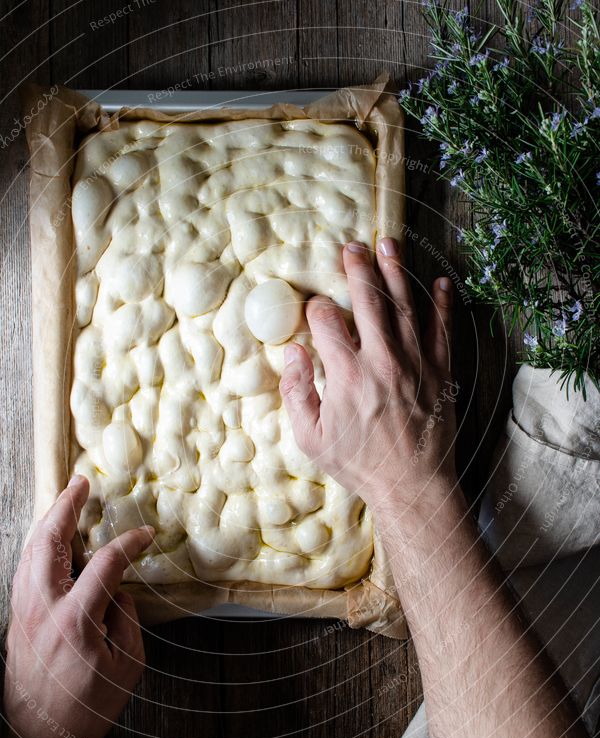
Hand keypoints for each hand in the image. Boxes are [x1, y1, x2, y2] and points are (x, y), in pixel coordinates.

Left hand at [2, 476, 152, 737]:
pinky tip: (49, 540)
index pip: (105, 565)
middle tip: (81, 485)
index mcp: (74, 620)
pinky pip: (24, 568)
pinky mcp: (16, 617)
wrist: (38, 736)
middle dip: (65, 507)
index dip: (128, 544)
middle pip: (48, 542)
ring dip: (48, 522)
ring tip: (65, 502)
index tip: (144, 535)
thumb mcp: (127, 664)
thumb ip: (125, 618)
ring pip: (29, 551)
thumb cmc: (87, 706)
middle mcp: (42, 608)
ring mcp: (23, 611)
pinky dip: (38, 545)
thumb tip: (117, 589)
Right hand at [280, 238, 457, 516]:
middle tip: (353, 247)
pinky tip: (441, 283)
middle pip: (368, 301)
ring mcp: (414, 363)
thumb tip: (292, 353)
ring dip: (396, 272)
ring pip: (404, 306)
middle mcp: (381, 360)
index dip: (316, 309)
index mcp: (346, 375)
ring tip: (389, 244)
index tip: (315, 308)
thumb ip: (296, 392)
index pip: (326, 322)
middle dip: (358, 269)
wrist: (412, 485)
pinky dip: (442, 305)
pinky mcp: (439, 371)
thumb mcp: (311, 438)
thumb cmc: (359, 464)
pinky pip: (442, 330)